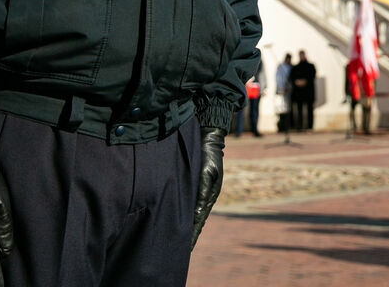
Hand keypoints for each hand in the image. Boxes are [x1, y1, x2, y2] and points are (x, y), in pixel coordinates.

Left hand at [191, 126, 225, 248]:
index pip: (199, 220)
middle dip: (190, 234)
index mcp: (209, 196)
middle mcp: (205, 196)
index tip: (186, 249)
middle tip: (182, 250)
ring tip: (179, 241)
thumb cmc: (208, 156)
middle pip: (196, 220)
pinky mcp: (194, 186)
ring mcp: (200, 191)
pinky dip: (185, 214)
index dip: (193, 234)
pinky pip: (189, 204)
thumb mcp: (206, 174)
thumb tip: (197, 214)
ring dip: (187, 225)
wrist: (208, 139)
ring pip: (192, 213)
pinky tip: (179, 220)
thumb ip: (201, 193)